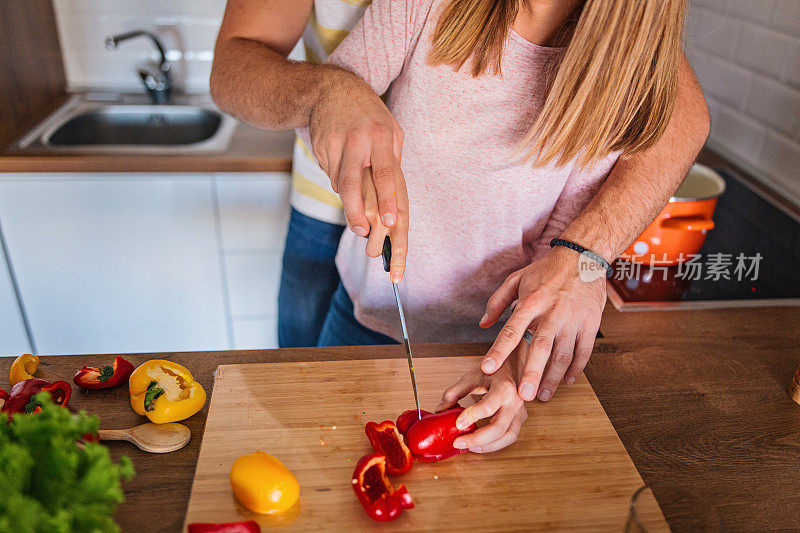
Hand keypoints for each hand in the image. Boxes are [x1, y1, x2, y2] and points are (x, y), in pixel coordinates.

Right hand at [308, 70, 407, 280]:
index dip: (386, 200)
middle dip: (359, 214)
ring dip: (351, 203)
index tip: (389, 223)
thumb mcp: (391, 131)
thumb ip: (392, 164)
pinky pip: (331, 177)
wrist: (329, 89)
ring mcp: (336, 146)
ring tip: (359, 216)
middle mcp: (359, 141)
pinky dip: (341, 185)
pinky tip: (343, 170)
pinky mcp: (320, 150)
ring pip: (342, 186)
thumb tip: (392, 204)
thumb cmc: (369, 116)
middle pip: (355, 185)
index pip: (385, 174)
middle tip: (364, 234)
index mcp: (382, 136)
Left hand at [437, 345, 527, 452]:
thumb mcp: (472, 376)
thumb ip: (454, 392)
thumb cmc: (494, 368)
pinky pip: (510, 436)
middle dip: (477, 439)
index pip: (488, 407)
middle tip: (458, 443)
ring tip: (469, 447)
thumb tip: (440, 410)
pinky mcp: (520, 418)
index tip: (457, 423)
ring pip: (508, 436)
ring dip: (487, 446)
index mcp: (504, 387)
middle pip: (499, 427)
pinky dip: (495, 444)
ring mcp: (520, 411)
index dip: (471, 417)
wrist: (514, 364)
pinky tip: (480, 444)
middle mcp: (516, 401)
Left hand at [479, 246, 605, 401]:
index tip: (488, 368)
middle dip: (532, 373)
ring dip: (553, 378)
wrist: (583, 257)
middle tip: (523, 395)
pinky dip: (575, 369)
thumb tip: (483, 324)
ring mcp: (573, 320)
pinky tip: (566, 381)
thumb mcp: (517, 279)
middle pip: (541, 347)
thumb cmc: (546, 270)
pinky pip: (583, 352)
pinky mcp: (590, 324)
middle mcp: (552, 313)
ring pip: (563, 355)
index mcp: (531, 302)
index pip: (512, 330)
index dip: (499, 351)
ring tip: (543, 396)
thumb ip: (497, 302)